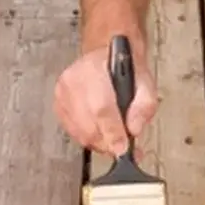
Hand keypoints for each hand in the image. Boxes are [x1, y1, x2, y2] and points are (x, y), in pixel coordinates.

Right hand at [54, 36, 157, 155]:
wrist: (104, 56)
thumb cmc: (123, 69)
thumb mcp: (145, 82)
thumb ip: (145, 106)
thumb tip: (134, 129)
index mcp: (96, 69)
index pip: (101, 108)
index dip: (112, 132)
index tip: (122, 148)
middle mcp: (74, 81)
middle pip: (89, 125)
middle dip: (108, 142)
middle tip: (123, 146)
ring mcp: (63, 94)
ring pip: (80, 133)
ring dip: (100, 143)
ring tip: (114, 138)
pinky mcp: (58, 106)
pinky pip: (73, 133)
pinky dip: (89, 138)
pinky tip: (101, 131)